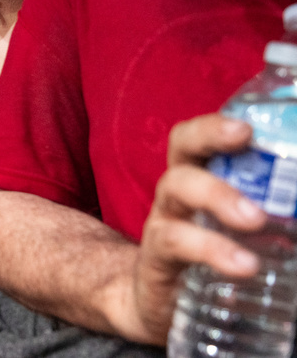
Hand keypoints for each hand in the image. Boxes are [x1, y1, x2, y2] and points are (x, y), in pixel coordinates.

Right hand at [126, 114, 264, 344]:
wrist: (156, 305)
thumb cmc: (208, 261)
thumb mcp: (239, 233)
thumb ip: (273, 215)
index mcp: (201, 180)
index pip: (200, 138)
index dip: (216, 124)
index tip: (247, 126)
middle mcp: (177, 193)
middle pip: (182, 148)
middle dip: (208, 136)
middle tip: (244, 137)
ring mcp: (164, 221)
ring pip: (176, 188)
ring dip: (216, 194)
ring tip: (254, 218)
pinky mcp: (156, 259)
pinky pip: (176, 243)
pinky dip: (211, 250)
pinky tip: (244, 264)